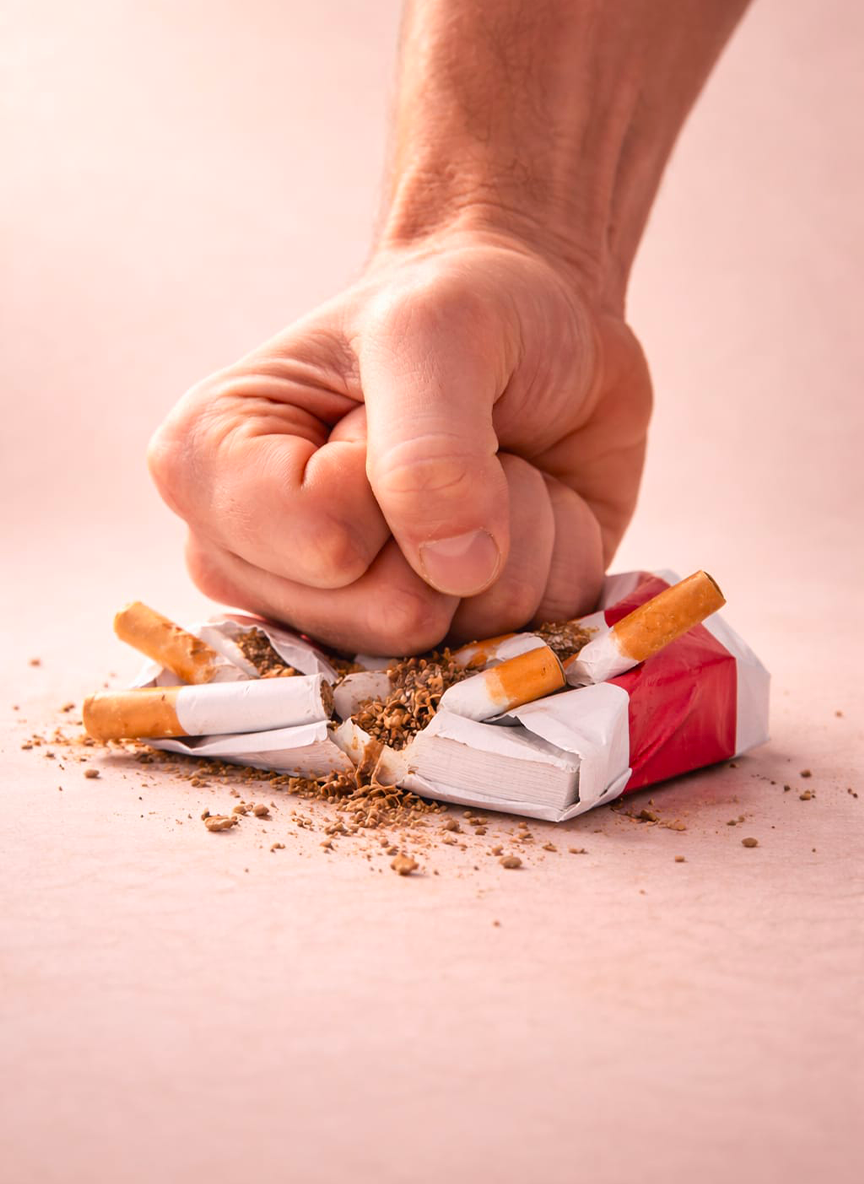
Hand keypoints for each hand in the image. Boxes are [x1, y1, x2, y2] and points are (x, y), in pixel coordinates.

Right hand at [148, 231, 650, 653]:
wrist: (544, 325)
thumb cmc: (463, 307)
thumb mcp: (435, 328)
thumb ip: (428, 443)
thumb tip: (455, 570)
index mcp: (210, 473)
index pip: (322, 542)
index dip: (388, 480)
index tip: (385, 412)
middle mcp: (263, 567)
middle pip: (393, 617)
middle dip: (456, 517)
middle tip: (454, 441)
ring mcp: (349, 616)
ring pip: (466, 640)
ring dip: (516, 537)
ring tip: (493, 466)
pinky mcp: (440, 640)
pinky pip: (527, 642)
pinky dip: (554, 562)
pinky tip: (528, 507)